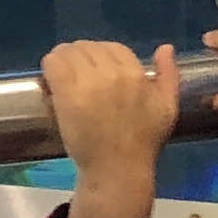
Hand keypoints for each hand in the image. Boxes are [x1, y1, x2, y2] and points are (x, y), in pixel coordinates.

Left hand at [43, 39, 177, 217]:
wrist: (118, 171)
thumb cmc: (143, 142)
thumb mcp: (167, 108)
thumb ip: (168, 75)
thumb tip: (166, 46)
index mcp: (136, 73)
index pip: (113, 48)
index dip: (102, 58)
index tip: (97, 73)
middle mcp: (112, 73)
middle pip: (87, 47)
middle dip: (81, 58)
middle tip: (77, 76)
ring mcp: (89, 82)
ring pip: (67, 51)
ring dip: (63, 60)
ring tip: (63, 76)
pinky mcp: (67, 93)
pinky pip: (53, 63)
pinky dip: (49, 68)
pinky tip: (51, 81)